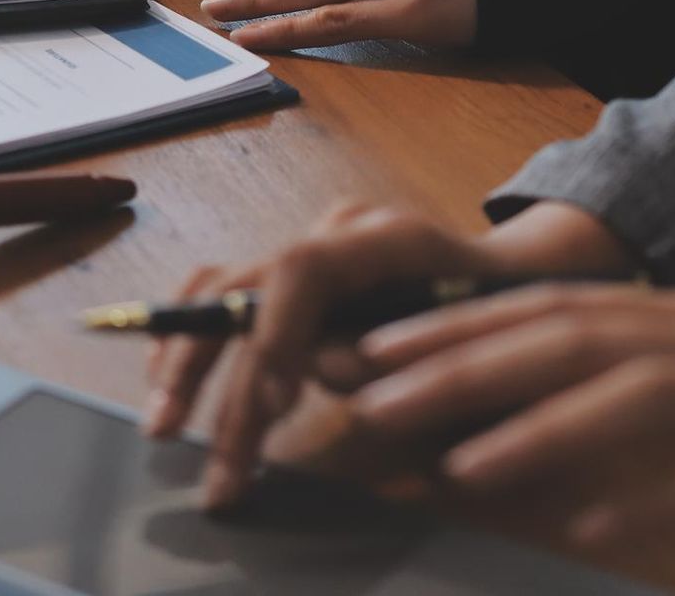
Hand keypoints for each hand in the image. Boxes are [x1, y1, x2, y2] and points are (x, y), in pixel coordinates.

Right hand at [141, 201, 631, 506]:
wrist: (512, 283)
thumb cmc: (497, 317)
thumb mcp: (464, 342)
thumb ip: (391, 357)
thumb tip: (319, 371)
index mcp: (387, 237)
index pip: (304, 268)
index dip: (276, 334)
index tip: (270, 406)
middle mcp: (334, 235)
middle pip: (247, 285)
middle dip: (208, 368)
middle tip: (180, 439)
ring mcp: (309, 251)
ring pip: (222, 292)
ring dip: (185, 363)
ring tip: (163, 427)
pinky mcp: (293, 281)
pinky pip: (224, 299)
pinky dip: (192, 343)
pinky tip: (170, 389)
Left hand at [347, 285, 674, 542]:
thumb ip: (674, 380)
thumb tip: (588, 422)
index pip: (555, 309)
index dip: (461, 326)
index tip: (381, 346)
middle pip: (568, 339)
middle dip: (460, 363)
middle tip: (370, 388)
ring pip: (630, 396)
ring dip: (533, 425)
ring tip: (449, 457)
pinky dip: (647, 498)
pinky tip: (585, 525)